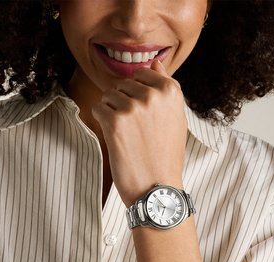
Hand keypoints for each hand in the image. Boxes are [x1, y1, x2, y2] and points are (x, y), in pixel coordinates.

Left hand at [91, 59, 187, 206]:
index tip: (142, 115)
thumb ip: (165, 88)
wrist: (157, 187)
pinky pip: (98, 108)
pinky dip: (102, 121)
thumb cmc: (166, 156)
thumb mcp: (176, 118)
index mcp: (171, 91)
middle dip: (123, 102)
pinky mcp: (114, 122)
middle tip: (134, 130)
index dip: (137, 93)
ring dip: (111, 112)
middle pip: (123, 84)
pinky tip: (114, 137)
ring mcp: (132, 108)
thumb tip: (155, 62)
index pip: (143, 73)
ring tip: (125, 134)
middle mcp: (152, 95)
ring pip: (109, 95)